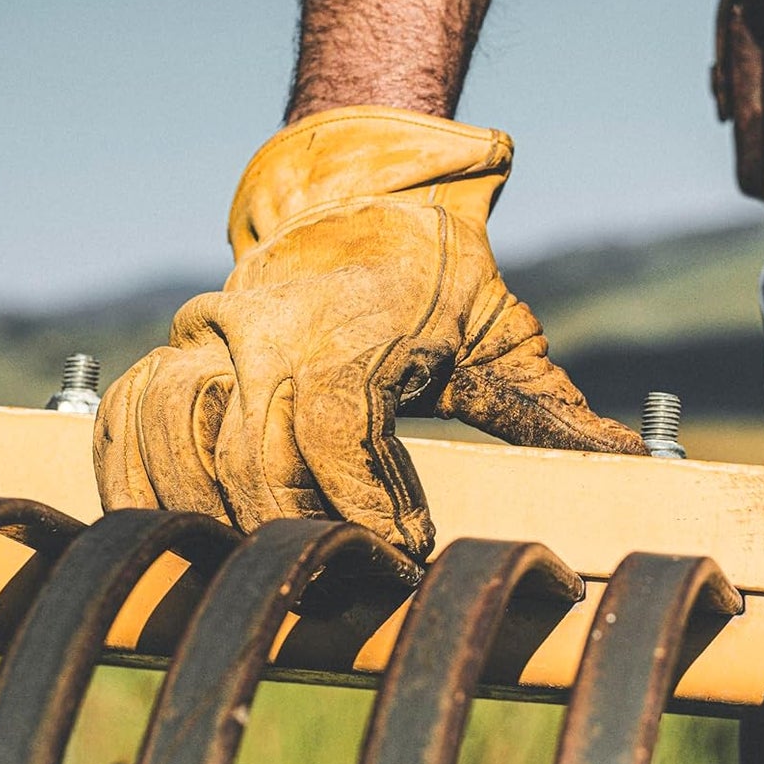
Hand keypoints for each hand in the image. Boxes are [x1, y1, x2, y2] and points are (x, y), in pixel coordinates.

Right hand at [94, 107, 644, 557]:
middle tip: (340, 584)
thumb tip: (632, 463)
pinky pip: (130, 413)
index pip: (337, 444)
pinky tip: (158, 525)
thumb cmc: (436, 263)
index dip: (366, 513)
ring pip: (179, 443)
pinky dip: (130, 471)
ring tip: (258, 571)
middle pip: (250, 463)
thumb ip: (546, 406)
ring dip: (210, 520)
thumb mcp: (499, 329)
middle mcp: (266, 334)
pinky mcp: (182, 344)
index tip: (403, 557)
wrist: (359, 178)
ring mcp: (212, 337)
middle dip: (294, 538)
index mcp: (348, 334)